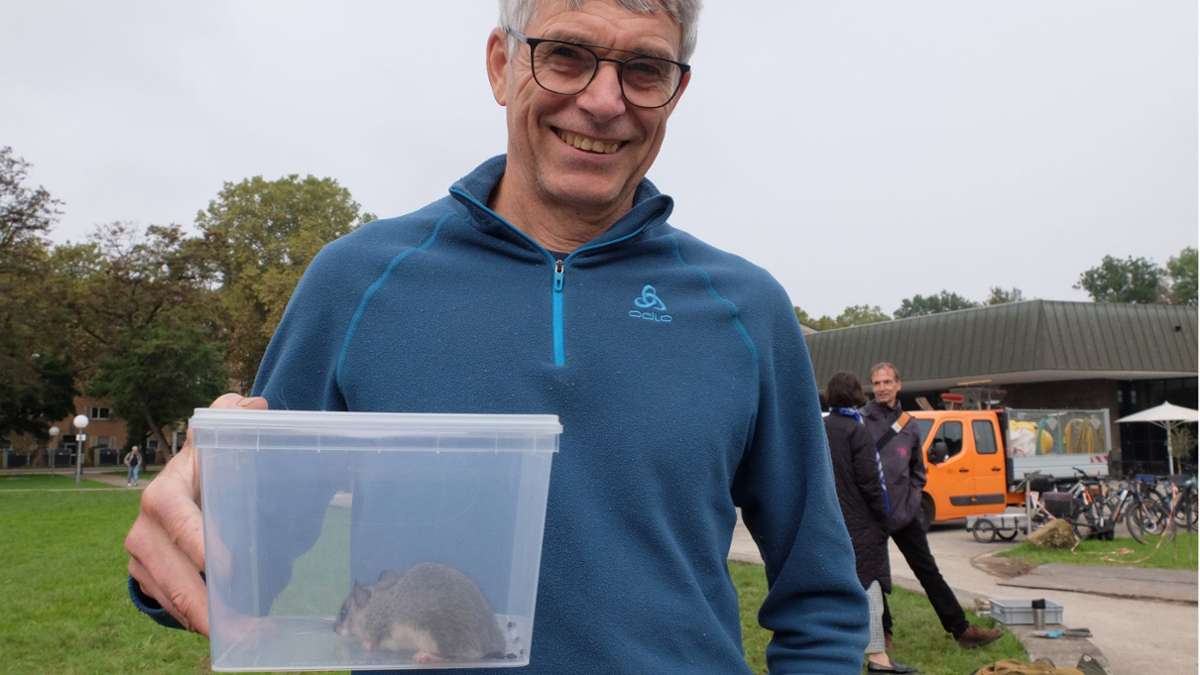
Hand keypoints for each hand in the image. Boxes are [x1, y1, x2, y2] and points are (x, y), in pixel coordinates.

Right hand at [124, 393, 268, 634]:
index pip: (176, 517)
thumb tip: (254, 407)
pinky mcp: (143, 576)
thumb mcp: (217, 438)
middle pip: (171, 569)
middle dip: (204, 599)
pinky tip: (222, 632)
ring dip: (202, 617)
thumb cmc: (209, 465)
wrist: (182, 488)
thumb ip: (234, 417)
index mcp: (166, 489)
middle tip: (237, 622)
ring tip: (238, 635)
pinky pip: (167, 603)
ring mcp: (139, 554)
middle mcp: (144, 523)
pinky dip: (193, 619)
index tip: (228, 569)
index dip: (197, 543)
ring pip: (169, 593)